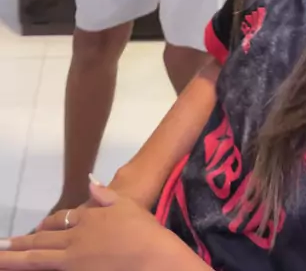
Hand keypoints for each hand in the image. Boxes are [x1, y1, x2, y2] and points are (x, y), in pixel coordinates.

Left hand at [0, 182, 208, 270]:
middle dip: (17, 245)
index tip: (34, 229)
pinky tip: (27, 268)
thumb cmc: (143, 230)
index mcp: (87, 219)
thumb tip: (90, 181)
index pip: (59, 221)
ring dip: (16, 259)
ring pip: (38, 259)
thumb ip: (105, 194)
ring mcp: (75, 260)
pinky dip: (37, 268)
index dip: (44, 226)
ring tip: (0, 257)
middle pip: (40, 242)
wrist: (153, 258)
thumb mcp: (126, 204)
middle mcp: (75, 240)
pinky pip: (52, 269)